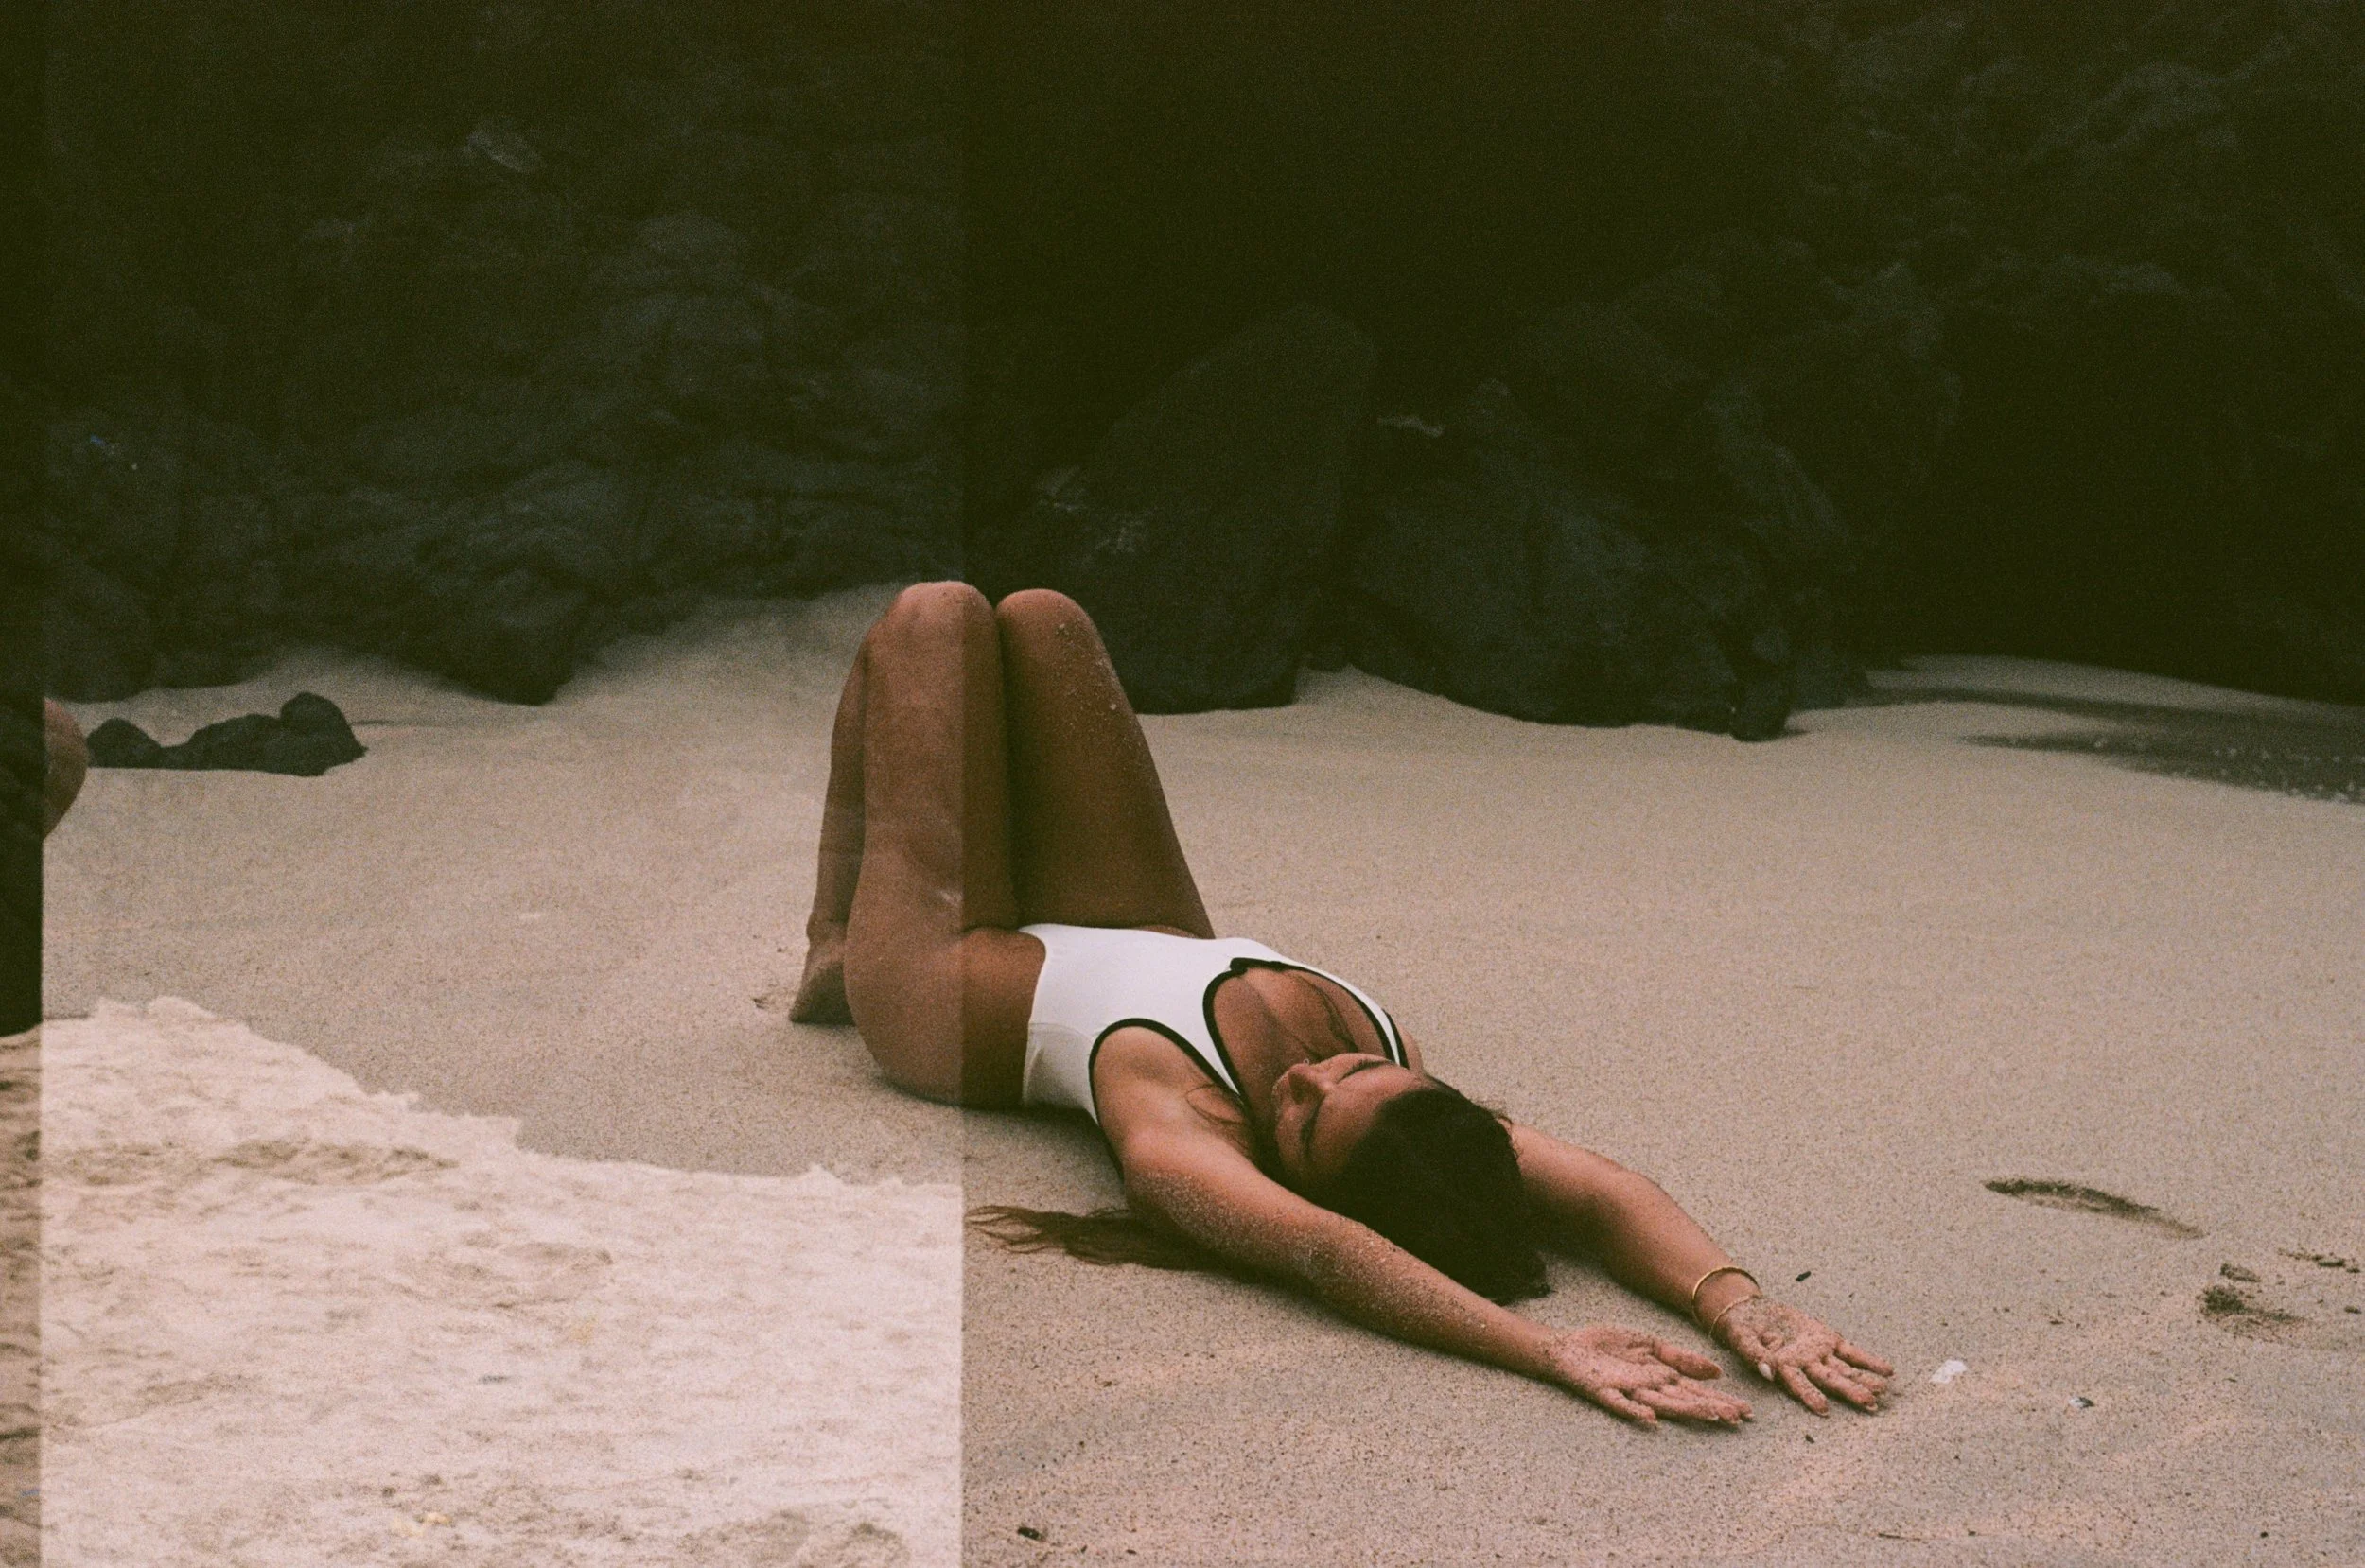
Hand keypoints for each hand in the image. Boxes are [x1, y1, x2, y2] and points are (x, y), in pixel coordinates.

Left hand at [1545, 1325, 1751, 1427]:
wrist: (1566, 1346)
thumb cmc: (1607, 1346)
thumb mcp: (1648, 1343)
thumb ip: (1679, 1356)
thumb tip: (1715, 1371)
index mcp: (1661, 1376)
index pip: (1696, 1391)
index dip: (1720, 1399)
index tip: (1746, 1410)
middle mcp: (1648, 1388)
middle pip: (1684, 1400)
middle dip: (1711, 1408)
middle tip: (1738, 1417)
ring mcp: (1627, 1391)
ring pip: (1660, 1404)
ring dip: (1684, 1410)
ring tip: (1710, 1415)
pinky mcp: (1603, 1391)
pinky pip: (1620, 1404)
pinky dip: (1634, 1411)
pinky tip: (1651, 1419)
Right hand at [1710, 1296, 1892, 1413]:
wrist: (1751, 1313)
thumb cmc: (1742, 1331)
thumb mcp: (1742, 1340)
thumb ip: (1755, 1355)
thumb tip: (1767, 1370)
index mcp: (1783, 1369)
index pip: (1799, 1385)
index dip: (1809, 1396)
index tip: (1823, 1409)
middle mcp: (1805, 1366)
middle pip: (1830, 1381)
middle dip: (1850, 1393)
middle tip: (1870, 1404)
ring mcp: (1818, 1354)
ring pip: (1845, 1371)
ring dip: (1864, 1380)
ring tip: (1883, 1390)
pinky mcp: (1827, 1339)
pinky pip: (1852, 1353)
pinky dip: (1869, 1361)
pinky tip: (1887, 1371)